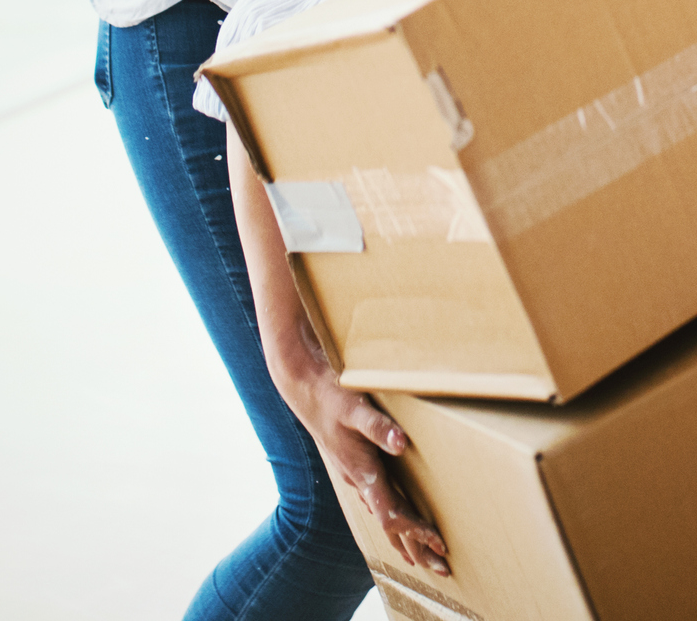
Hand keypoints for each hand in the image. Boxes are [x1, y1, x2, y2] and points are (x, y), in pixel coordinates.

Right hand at [225, 122, 449, 574]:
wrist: (268, 310)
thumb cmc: (288, 263)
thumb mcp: (288, 231)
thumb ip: (286, 192)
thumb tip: (261, 141)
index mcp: (307, 366)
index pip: (337, 397)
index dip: (367, 419)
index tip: (402, 435)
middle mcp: (317, 408)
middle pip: (351, 459)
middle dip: (386, 492)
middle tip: (424, 528)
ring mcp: (329, 429)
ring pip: (364, 483)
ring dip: (399, 519)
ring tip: (435, 554)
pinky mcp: (347, 437)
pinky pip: (374, 480)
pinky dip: (399, 512)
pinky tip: (429, 544)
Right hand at [271, 341, 450, 575]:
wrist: (305, 391)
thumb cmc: (333, 397)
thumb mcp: (356, 408)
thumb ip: (378, 426)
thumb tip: (401, 444)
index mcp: (362, 472)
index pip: (392, 515)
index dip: (416, 531)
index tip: (439, 543)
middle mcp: (358, 481)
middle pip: (390, 526)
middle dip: (416, 548)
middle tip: (442, 570)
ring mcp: (356, 477)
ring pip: (383, 517)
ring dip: (405, 539)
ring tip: (424, 559)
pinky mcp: (356, 468)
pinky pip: (378, 504)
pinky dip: (394, 521)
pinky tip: (397, 525)